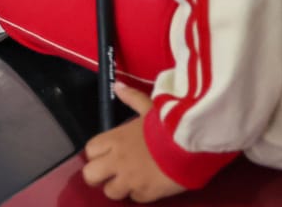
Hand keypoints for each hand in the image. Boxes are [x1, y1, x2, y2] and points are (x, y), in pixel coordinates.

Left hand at [82, 83, 187, 201]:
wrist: (191, 146)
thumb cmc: (168, 124)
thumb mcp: (150, 107)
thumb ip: (131, 98)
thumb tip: (117, 85)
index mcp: (115, 139)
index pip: (90, 150)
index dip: (96, 154)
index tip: (105, 154)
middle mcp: (117, 161)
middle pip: (90, 176)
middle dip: (98, 176)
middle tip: (110, 173)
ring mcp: (130, 180)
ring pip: (110, 192)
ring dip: (118, 187)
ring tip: (130, 181)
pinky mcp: (146, 194)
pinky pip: (135, 199)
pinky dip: (140, 194)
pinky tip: (148, 186)